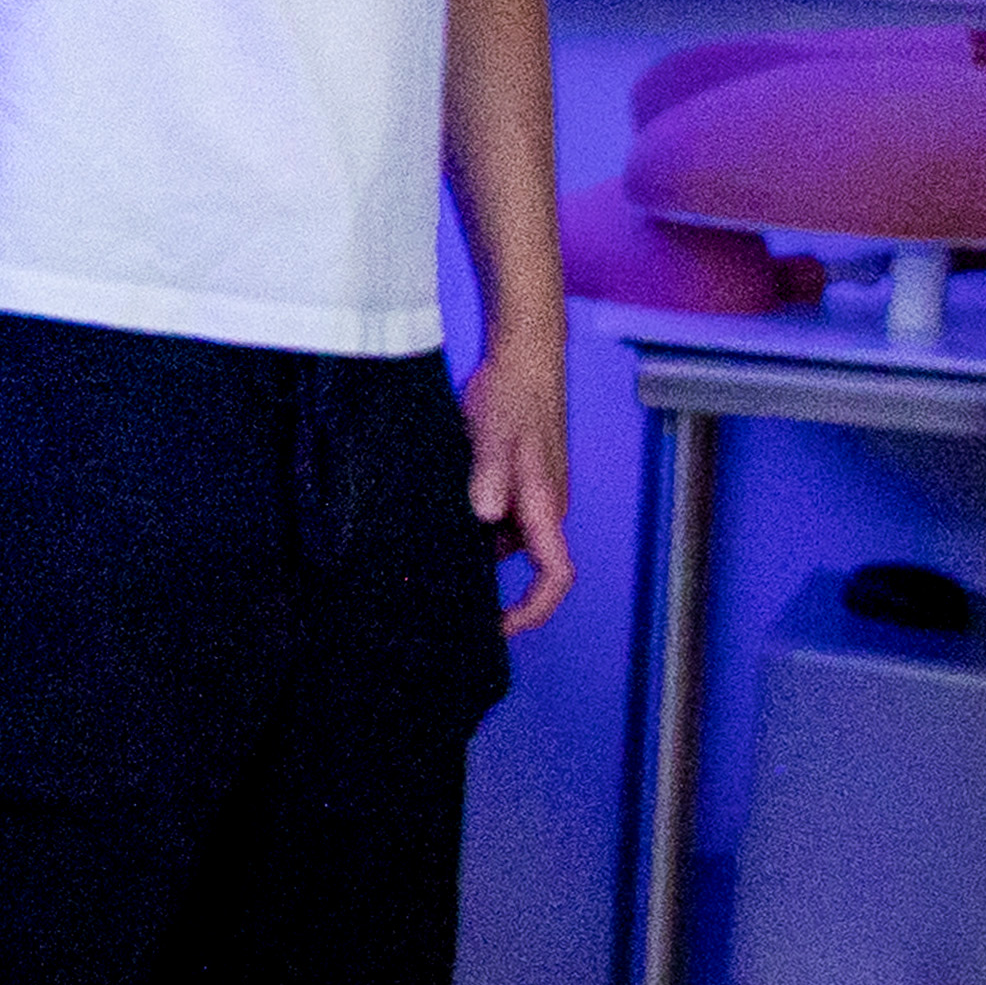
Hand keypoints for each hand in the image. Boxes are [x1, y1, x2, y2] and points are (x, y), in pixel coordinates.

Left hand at [463, 305, 578, 634]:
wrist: (524, 355)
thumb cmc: (513, 393)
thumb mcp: (493, 434)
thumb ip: (490, 474)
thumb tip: (486, 515)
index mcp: (545, 505)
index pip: (556, 575)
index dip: (533, 610)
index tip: (500, 629)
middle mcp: (544, 507)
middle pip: (529, 566)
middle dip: (494, 587)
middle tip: (443, 596)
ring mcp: (533, 494)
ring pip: (509, 540)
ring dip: (478, 551)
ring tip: (429, 554)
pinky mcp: (519, 480)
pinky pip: (500, 517)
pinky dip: (475, 525)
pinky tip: (437, 517)